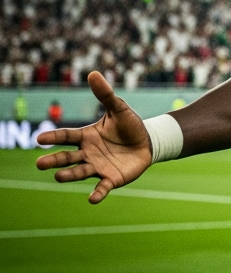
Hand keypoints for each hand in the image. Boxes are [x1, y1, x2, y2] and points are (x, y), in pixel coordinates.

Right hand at [36, 71, 151, 202]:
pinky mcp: (111, 179)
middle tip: (40, 164)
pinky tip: (93, 199)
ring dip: (69, 175)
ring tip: (58, 177)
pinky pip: (103, 187)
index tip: (39, 138)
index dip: (54, 137)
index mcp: (87, 137)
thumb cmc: (129, 125)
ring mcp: (98, 167)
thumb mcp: (119, 108)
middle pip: (67, 158)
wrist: (148, 142)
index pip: (67, 136)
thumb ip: (105, 94)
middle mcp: (88, 154)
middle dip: (54, 161)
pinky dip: (98, 193)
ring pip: (80, 172)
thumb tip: (93, 73)